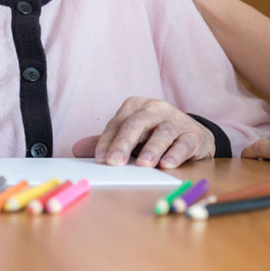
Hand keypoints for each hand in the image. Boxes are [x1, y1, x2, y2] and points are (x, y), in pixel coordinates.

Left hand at [72, 96, 214, 169]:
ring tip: (143, 164)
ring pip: (163, 132)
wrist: (193, 136)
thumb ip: (107, 142)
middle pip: (138, 124)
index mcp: (137, 106)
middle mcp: (156, 108)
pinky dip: (175, 154)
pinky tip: (167, 165)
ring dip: (152, 149)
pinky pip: (183, 143)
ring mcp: (176, 120)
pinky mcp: (193, 134)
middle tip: (115, 163)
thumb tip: (76, 149)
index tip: (100, 160)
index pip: (118, 123)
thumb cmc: (154, 136)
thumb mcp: (131, 137)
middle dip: (124, 143)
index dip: (107, 141)